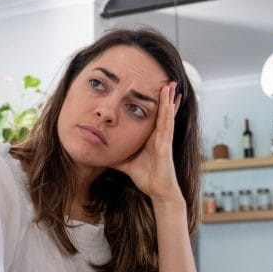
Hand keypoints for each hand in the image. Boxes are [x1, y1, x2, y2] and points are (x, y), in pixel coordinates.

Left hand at [111, 82, 183, 203]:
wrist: (158, 191)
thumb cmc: (146, 177)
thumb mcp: (126, 163)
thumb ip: (116, 156)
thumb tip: (101, 153)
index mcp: (151, 138)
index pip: (153, 116)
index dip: (156, 103)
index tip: (155, 89)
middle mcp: (159, 136)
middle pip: (162, 112)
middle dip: (165, 96)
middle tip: (168, 80)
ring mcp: (164, 140)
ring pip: (167, 115)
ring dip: (169, 100)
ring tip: (171, 85)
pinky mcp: (166, 146)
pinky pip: (167, 126)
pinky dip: (169, 114)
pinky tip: (171, 104)